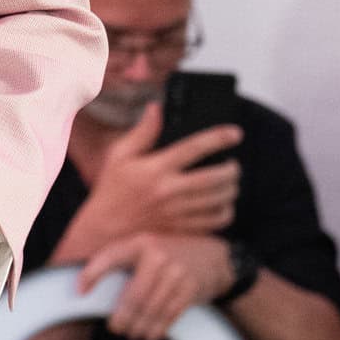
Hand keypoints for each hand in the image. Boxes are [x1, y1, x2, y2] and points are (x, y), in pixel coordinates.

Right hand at [73, 102, 243, 253]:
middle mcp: (168, 190)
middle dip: (233, 168)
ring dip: (231, 189)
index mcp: (155, 168)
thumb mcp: (119, 156)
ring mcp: (176, 213)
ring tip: (229, 183)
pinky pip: (215, 222)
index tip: (236, 133)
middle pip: (215, 177)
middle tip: (233, 164)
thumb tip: (156, 108)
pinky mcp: (179, 230)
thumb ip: (142, 132)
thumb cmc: (112, 190)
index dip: (219, 137)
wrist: (103, 230)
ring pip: (219, 200)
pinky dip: (225, 212)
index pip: (195, 147)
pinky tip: (222, 205)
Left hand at [77, 230, 236, 339]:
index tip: (80, 291)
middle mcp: (158, 256)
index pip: (110, 257)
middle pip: (133, 297)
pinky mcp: (190, 290)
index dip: (92, 274)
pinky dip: (157, 330)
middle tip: (117, 328)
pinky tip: (150, 334)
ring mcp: (177, 273)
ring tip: (133, 334)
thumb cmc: (169, 256)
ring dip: (139, 328)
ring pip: (150, 310)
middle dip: (122, 319)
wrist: (213, 257)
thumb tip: (86, 287)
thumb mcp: (145, 248)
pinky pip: (168, 316)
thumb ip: (121, 260)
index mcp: (141, 244)